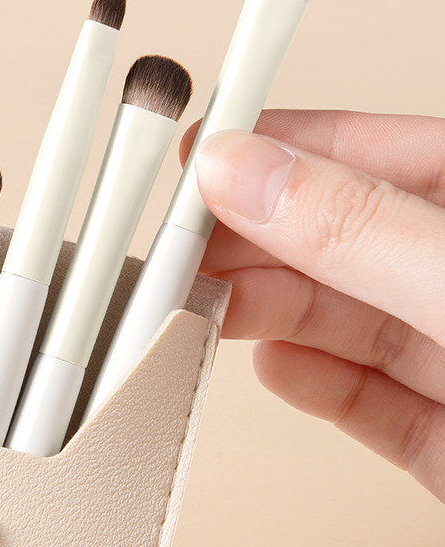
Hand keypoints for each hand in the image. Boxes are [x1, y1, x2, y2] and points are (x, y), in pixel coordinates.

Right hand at [184, 110, 444, 501]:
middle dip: (252, 243)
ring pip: (339, 319)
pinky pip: (361, 399)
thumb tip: (244, 173)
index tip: (200, 152)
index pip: (366, 155)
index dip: (278, 147)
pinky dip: (308, 383)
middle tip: (179, 250)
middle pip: (336, 241)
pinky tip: (271, 367)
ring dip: (264, 312)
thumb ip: (356, 231)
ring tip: (202, 308)